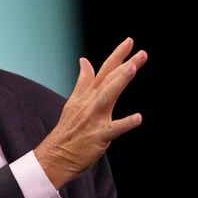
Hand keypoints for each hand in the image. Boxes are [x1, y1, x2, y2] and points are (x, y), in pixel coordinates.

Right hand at [36, 37, 147, 188]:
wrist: (55, 156)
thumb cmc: (68, 130)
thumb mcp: (74, 101)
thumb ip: (83, 81)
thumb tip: (84, 60)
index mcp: (87, 95)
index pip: (104, 70)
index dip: (117, 55)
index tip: (130, 41)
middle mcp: (91, 103)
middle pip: (109, 79)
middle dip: (125, 64)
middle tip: (142, 53)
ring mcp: (94, 118)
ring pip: (108, 96)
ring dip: (120, 81)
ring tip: (132, 68)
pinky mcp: (99, 136)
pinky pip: (114, 128)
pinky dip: (126, 123)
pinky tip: (138, 118)